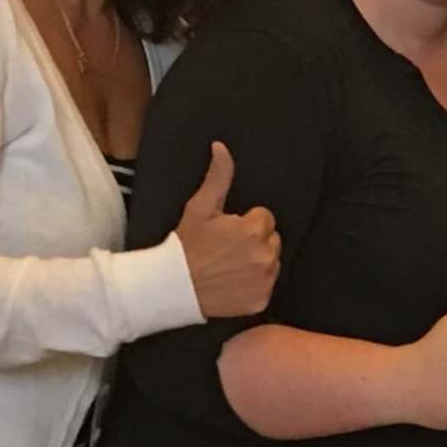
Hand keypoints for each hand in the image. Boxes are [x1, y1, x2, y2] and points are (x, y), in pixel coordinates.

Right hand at [175, 141, 280, 318]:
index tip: (227, 232)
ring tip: (230, 266)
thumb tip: (221, 147)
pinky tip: (233, 283)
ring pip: (272, 263)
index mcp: (255, 229)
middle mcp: (266, 255)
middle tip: (228, 249)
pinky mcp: (262, 300)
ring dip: (258, 262)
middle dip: (255, 242)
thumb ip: (218, 176)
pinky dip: (254, 286)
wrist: (174, 286)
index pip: (265, 218)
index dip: (246, 223)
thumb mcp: (200, 207)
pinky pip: (266, 287)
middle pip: (272, 240)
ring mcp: (265, 280)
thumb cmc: (186, 244)